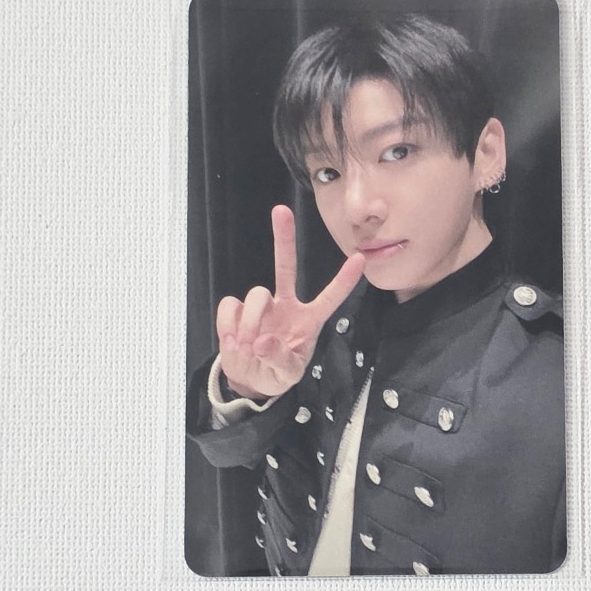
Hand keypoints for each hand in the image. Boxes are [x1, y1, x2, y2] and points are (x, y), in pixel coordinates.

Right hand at [216, 205, 365, 399]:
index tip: (360, 258)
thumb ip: (279, 360)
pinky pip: (231, 306)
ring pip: (256, 294)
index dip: (344, 280)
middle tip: (281, 210)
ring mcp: (261, 307)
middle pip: (285, 267)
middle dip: (283, 239)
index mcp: (308, 321)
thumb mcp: (286, 375)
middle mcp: (286, 306)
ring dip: (251, 323)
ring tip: (248, 347)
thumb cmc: (276, 373)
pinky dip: (229, 324)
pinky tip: (233, 340)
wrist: (248, 380)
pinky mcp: (237, 311)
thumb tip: (263, 342)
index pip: (330, 298)